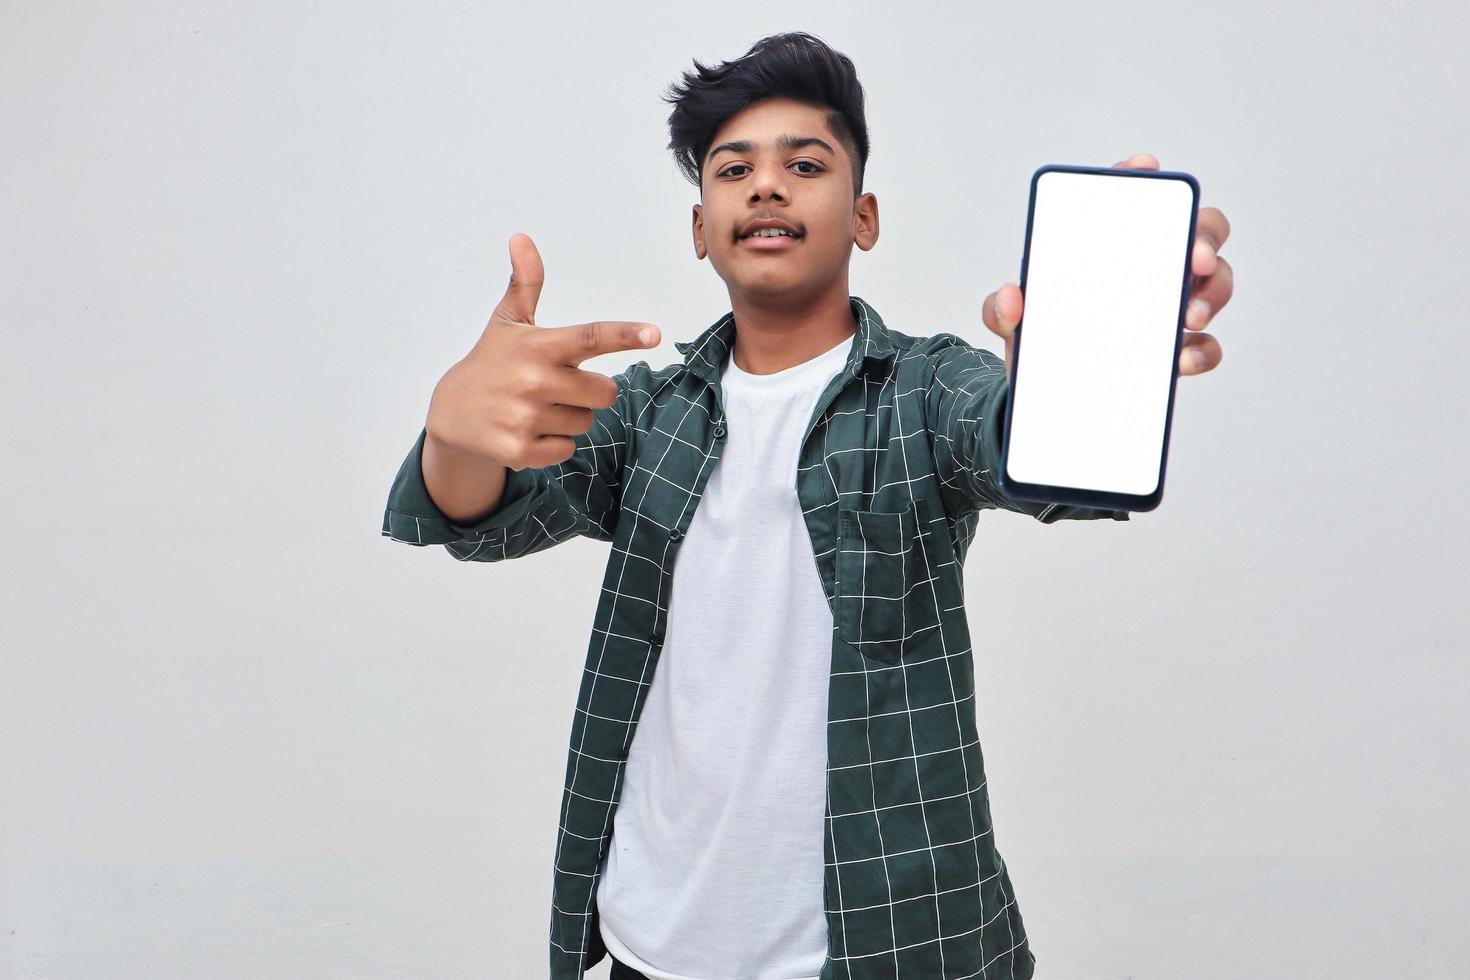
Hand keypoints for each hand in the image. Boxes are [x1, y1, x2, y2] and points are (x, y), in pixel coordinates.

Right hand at [426, 233, 661, 470]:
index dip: (624, 334)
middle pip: (605, 392)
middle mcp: (533, 380)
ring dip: (569, 417)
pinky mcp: (520, 450)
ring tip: (535, 407)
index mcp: (539, 346)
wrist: (450, 411)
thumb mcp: (507, 321)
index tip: (654, 333)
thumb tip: (521, 238)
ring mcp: (525, 417)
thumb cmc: (491, 361)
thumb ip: (525, 283)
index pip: (589, 337)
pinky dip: (554, 444)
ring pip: (585, 422)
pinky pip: (567, 449)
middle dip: (591, 391)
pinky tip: (527, 430)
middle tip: (559, 386)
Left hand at [983, 152, 1232, 383]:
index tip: (1144, 167)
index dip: (1140, 175)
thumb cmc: (1040, 337)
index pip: (1131, 197)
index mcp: (1109, 246)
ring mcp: (1169, 305)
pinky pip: (1207, 343)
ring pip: (1215, 280)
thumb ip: (999, 308)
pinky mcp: (1177, 349)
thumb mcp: (1012, 322)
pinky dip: (1204, 349)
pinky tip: (1184, 357)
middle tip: (1193, 258)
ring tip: (1188, 315)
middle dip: (1204, 235)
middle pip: (1198, 229)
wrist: (1045, 393)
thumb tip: (1010, 297)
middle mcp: (1150, 266)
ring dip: (1212, 292)